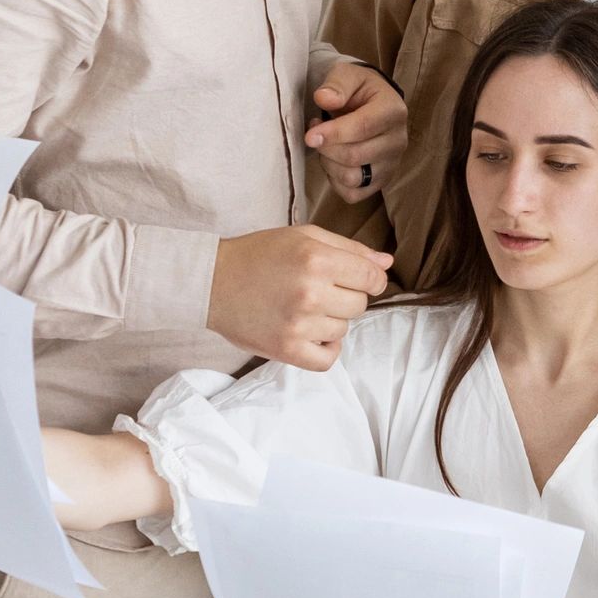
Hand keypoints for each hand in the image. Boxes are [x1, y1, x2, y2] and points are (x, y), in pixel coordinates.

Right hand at [207, 225, 394, 370]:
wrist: (212, 282)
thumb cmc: (260, 255)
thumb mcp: (304, 237)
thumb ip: (350, 249)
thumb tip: (386, 264)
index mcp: (317, 259)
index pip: (372, 279)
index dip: (371, 279)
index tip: (358, 280)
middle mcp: (310, 292)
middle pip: (359, 305)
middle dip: (346, 296)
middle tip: (319, 290)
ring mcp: (298, 324)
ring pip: (344, 330)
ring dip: (331, 321)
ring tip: (306, 308)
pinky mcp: (286, 349)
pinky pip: (328, 359)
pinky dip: (326, 349)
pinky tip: (313, 334)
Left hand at [306, 63, 405, 199]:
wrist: (370, 103)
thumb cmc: (357, 89)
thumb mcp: (347, 75)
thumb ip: (336, 84)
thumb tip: (324, 98)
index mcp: (393, 111)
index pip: (363, 127)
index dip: (333, 134)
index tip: (309, 135)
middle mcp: (398, 141)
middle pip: (355, 156)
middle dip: (326, 148)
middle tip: (314, 134)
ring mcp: (392, 164)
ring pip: (353, 178)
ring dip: (329, 164)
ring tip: (325, 147)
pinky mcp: (382, 182)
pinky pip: (353, 194)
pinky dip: (336, 182)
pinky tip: (333, 162)